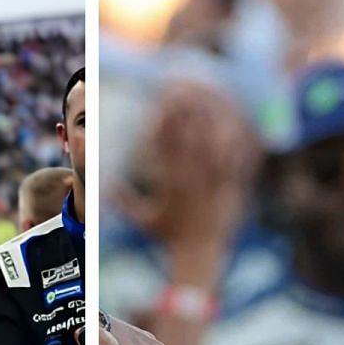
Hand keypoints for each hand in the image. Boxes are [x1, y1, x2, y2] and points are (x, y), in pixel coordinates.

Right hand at [110, 80, 254, 285]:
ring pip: (217, 143)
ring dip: (214, 119)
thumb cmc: (169, 237)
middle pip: (192, 137)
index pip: (166, 145)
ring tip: (212, 98)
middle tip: (187, 89)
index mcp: (171, 183)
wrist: (199, 254)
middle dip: (190, 111)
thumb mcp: (144, 219)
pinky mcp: (232, 186)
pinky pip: (237, 159)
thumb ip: (124, 202)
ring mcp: (214, 182)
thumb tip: (105, 187)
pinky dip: (237, 140)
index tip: (163, 102)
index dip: (165, 121)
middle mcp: (193, 180)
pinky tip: (237, 123)